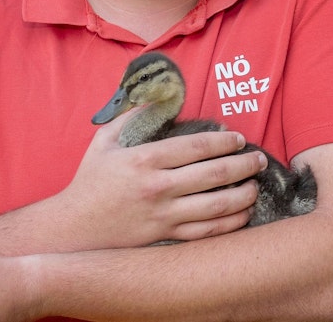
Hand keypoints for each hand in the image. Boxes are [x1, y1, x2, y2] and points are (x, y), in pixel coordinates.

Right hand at [57, 108, 265, 245]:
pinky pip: (207, 232)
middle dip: (243, 165)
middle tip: (259, 159)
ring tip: (255, 185)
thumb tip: (158, 95)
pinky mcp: (165, 237)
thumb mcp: (104, 140)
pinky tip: (242, 214)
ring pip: (216, 206)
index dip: (224, 141)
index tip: (238, 138)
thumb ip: (132, 115)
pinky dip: (230, 224)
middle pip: (213, 174)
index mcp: (144, 159)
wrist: (73, 227)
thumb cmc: (90, 180)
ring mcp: (163, 215)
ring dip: (243, 195)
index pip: (196, 147)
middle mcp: (158, 187)